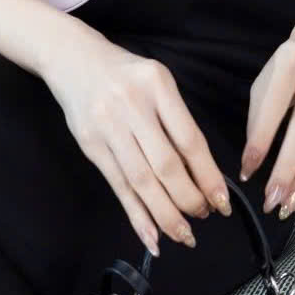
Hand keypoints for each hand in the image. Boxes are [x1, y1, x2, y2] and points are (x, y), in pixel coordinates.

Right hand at [43, 26, 232, 255]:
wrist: (71, 58)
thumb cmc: (124, 73)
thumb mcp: (157, 83)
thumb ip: (176, 121)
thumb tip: (202, 174)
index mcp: (157, 86)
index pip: (189, 140)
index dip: (208, 176)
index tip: (222, 200)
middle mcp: (132, 106)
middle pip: (166, 166)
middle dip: (189, 199)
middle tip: (204, 215)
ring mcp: (108, 127)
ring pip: (142, 181)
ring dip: (165, 214)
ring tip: (183, 234)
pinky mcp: (90, 145)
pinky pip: (118, 186)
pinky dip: (136, 215)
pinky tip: (151, 237)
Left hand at [242, 12, 294, 216]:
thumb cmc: (290, 64)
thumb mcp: (267, 79)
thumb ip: (259, 116)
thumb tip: (253, 163)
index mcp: (291, 64)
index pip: (273, 110)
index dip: (260, 143)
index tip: (246, 173)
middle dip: (287, 171)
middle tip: (271, 201)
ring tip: (290, 205)